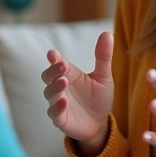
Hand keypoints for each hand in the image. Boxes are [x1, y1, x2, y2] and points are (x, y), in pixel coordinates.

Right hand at [42, 31, 114, 152]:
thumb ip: (103, 57)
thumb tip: (107, 33)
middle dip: (52, 71)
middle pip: (48, 76)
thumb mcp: (104, 77)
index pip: (57, 64)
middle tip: (61, 65)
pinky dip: (56, 107)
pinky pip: (53, 113)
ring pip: (49, 94)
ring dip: (55, 87)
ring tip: (64, 81)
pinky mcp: (60, 119)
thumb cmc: (99, 97)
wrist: (100, 123)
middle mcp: (61, 87)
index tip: (53, 54)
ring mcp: (58, 103)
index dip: (54, 59)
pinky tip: (64, 102)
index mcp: (69, 75)